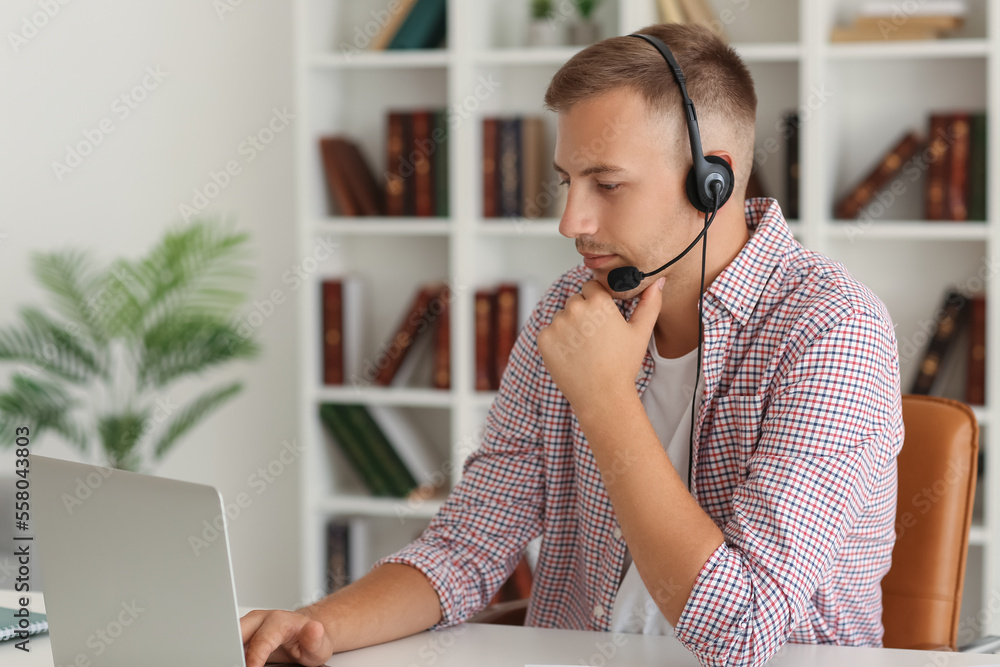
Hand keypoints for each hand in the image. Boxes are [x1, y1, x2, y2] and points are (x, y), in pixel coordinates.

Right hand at [240, 608, 335, 666]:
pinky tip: (236, 661)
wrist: (308, 634)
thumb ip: (314, 639)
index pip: (261, 640)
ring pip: (233, 634)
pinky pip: (234, 640)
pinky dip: (232, 651)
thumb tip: (315, 629)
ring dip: (230, 650)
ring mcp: (252, 624)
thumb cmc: (312, 639)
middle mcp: (262, 618)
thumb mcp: (319, 644)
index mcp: (279, 621)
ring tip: (235, 662)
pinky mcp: (245, 631)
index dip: (254, 657)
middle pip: (239, 632)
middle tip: (235, 663)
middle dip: (233, 649)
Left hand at [537, 277, 664, 409]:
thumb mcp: (641, 332)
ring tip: (585, 350)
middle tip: (595, 339)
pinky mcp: (544, 339)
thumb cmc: (623, 365)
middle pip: (575, 301)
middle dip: (583, 314)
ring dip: (569, 328)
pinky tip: (572, 356)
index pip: (591, 287)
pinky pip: (549, 333)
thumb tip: (659, 281)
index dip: (597, 303)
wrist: (602, 396)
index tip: (603, 321)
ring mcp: (557, 324)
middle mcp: (575, 308)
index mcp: (598, 302)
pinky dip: (557, 342)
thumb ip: (650, 303)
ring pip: (562, 317)